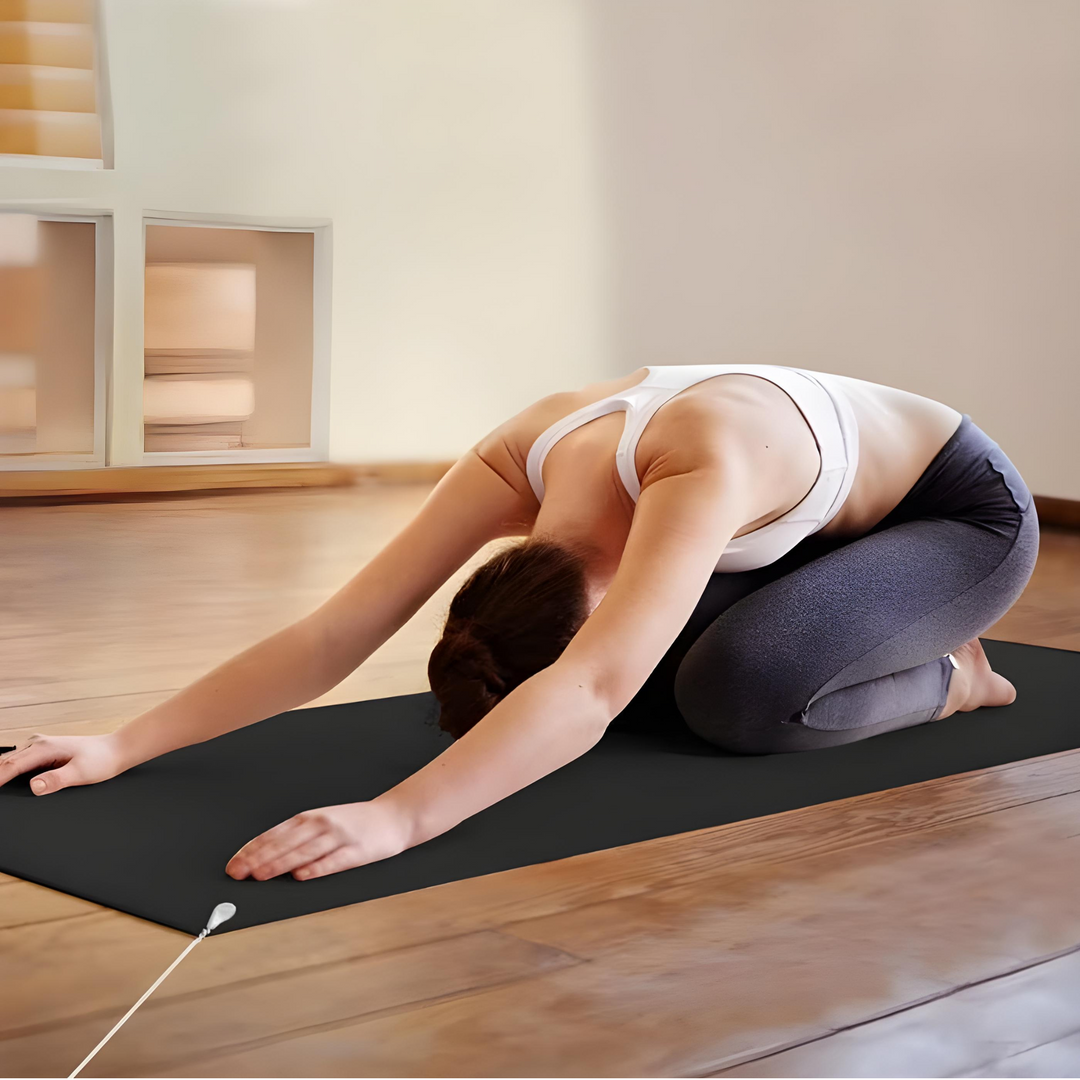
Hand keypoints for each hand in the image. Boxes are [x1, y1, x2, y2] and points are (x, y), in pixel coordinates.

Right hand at [0, 732, 128, 794]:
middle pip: (5, 762)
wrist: (115, 750)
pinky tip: (6, 780)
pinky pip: (19, 761)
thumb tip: (34, 786)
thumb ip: (56, 780)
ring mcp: (39, 746)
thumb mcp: (80, 773)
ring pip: (10, 760)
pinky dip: (9, 770)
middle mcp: (38, 743)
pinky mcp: (43, 751)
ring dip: (1, 772)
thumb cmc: (101, 760)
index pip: (10, 766)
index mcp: (44, 748)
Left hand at [225, 799, 411, 881]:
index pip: (274, 834)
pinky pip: (333, 860)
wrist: (395, 815)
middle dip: (259, 858)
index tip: (234, 864)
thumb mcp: (324, 822)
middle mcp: (322, 824)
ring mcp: (339, 836)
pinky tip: (301, 876)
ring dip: (281, 863)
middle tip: (239, 873)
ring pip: (304, 851)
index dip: (252, 850)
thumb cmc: (355, 822)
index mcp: (310, 818)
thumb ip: (298, 837)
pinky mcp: (357, 850)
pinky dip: (316, 868)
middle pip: (285, 842)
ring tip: (261, 875)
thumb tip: (265, 855)